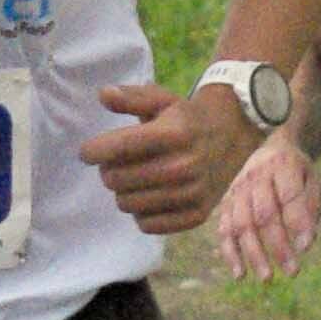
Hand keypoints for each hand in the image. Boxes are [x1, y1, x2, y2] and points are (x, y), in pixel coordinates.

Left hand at [78, 83, 262, 235]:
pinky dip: (142, 211)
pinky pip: (147, 224)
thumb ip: (131, 97)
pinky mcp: (196, 215)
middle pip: (116, 180)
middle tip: (117, 162)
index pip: (117, 148)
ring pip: (127, 204)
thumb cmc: (186, 118)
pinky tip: (150, 194)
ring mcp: (192, 193)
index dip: (93, 151)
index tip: (88, 151)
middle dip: (108, 170)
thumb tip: (102, 95)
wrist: (231, 135)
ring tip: (135, 177)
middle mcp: (184, 165)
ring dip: (124, 191)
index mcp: (173, 134)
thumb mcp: (162, 99)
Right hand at [216, 133, 320, 280]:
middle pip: (264, 214)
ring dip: (253, 254)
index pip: (289, 196)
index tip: (306, 249)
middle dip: (278, 246)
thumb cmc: (298, 171)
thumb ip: (310, 207)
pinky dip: (230, 253)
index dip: (297, 223)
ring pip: (242, 224)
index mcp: (283, 164)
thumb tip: (305, 244)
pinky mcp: (226, 201)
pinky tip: (240, 274)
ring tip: (267, 278)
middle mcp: (256, 175)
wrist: (273, 148)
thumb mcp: (313, 180)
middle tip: (293, 272)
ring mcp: (238, 188)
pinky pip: (224, 229)